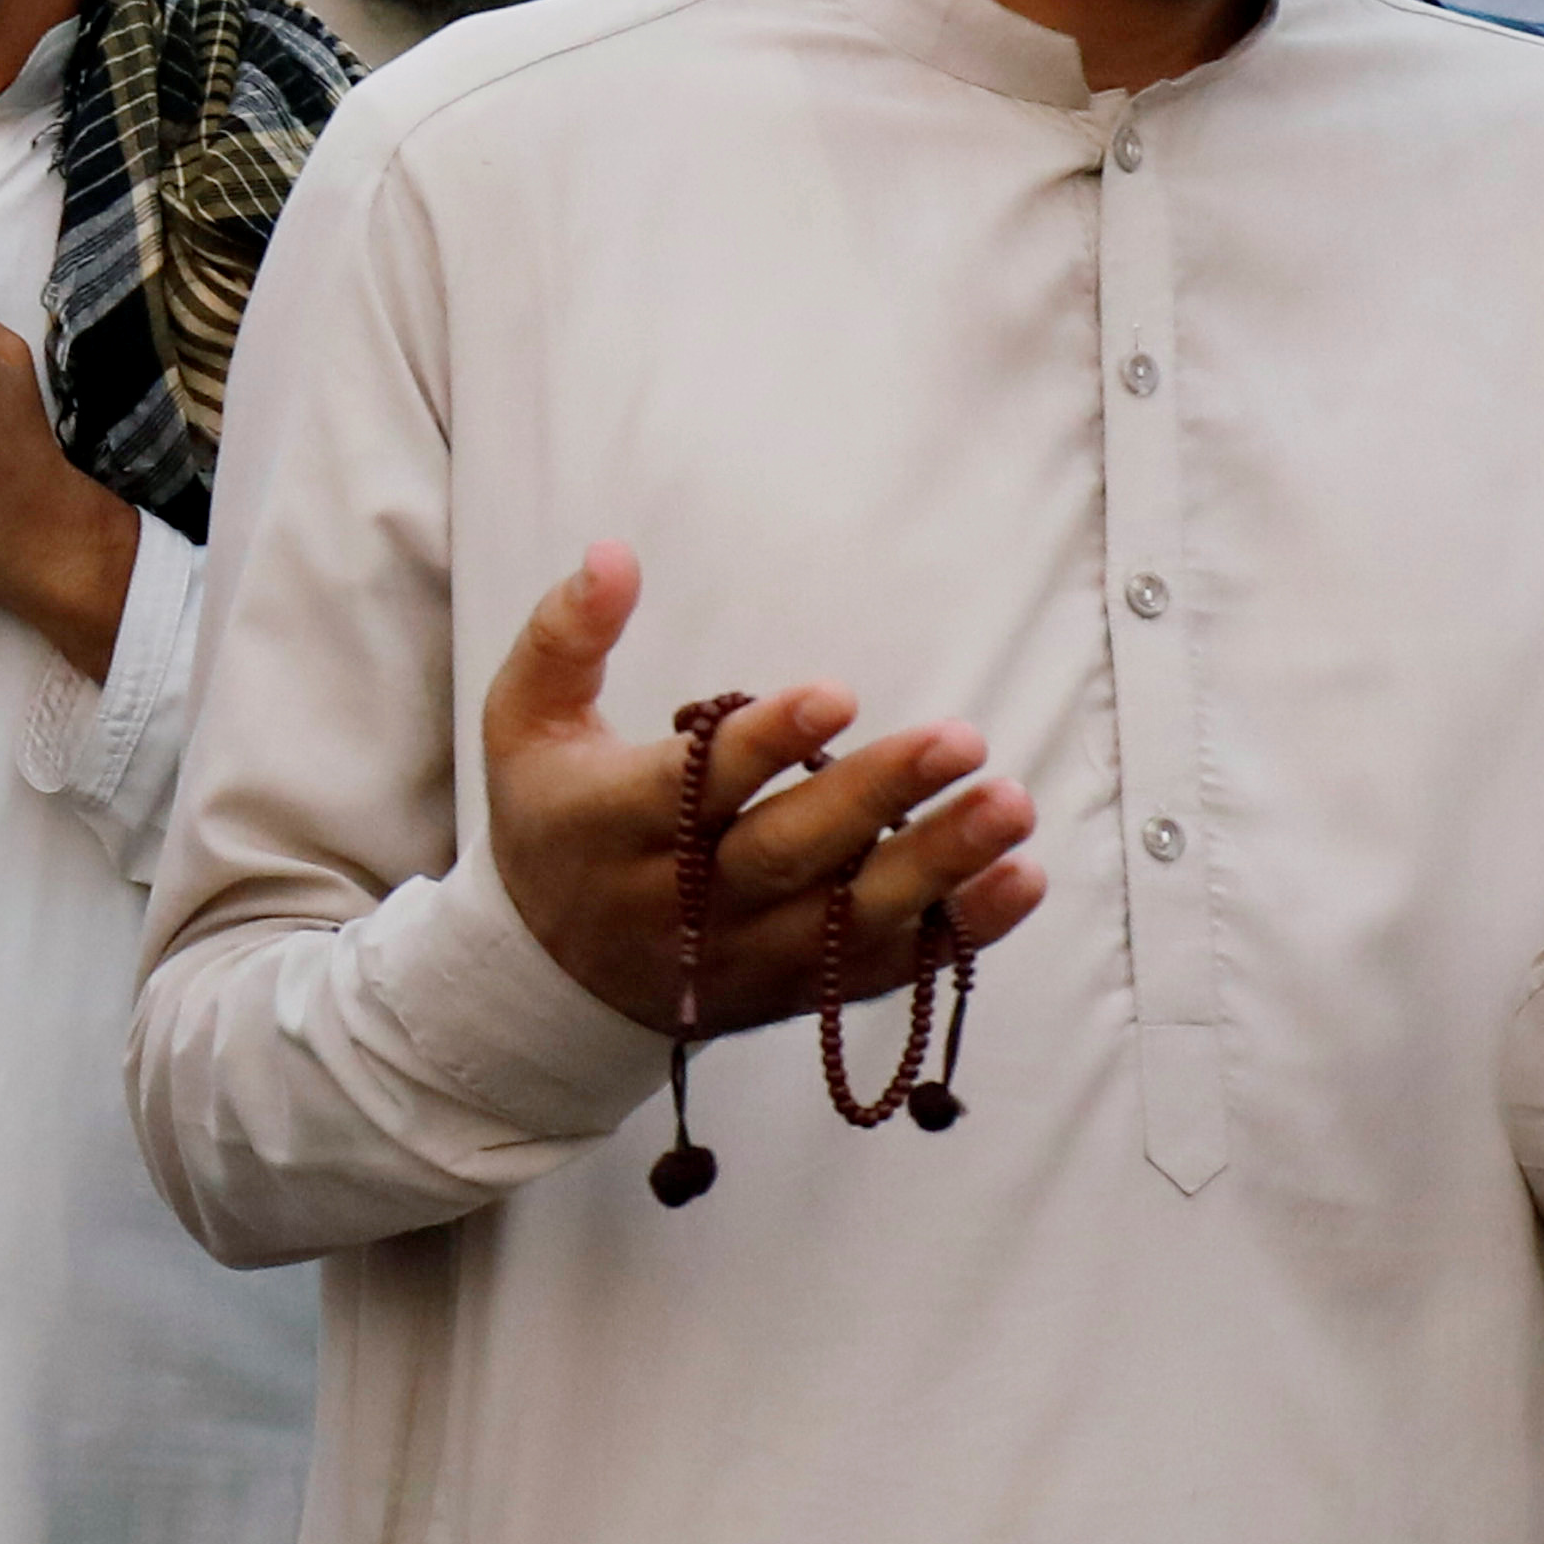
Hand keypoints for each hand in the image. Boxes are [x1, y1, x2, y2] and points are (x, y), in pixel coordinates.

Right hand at [479, 544, 1043, 1038]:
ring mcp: (746, 954)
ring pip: (849, 920)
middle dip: (875, 799)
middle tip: (962, 738)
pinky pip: (887, 969)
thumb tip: (614, 554)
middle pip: (784, 854)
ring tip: (1012, 806)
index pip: (691, 788)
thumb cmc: (553, 822)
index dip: (763, 746)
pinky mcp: (799, 989)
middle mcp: (681, 903)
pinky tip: (1018, 878)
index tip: (837, 694)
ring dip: (938, 865)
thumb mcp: (525, 725)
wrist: (555, 977)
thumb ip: (566, 638)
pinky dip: (958, 931)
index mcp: (607, 827)